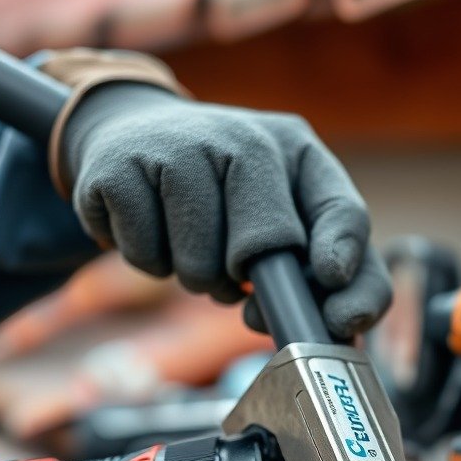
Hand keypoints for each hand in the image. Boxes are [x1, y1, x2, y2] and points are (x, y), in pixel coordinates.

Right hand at [61, 83, 390, 338]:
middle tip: (238, 273)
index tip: (330, 282)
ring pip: (200, 267)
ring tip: (193, 243)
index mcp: (299, 151)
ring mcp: (179, 146)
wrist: (138, 133)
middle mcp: (245, 138)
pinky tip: (152, 225)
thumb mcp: (285, 209)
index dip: (342, 253)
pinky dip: (150, 260)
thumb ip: (320, 269)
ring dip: (198, 279)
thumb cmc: (228, 191)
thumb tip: (336, 327)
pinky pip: (146, 257)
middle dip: (250, 278)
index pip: (341, 210)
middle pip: (263, 247)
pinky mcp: (118, 166)